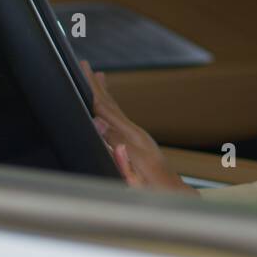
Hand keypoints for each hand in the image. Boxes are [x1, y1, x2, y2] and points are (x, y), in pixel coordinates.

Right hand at [82, 59, 197, 195]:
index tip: (83, 71)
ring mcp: (136, 136)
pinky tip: (106, 105)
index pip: (106, 108)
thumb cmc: (153, 188)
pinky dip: (111, 106)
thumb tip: (99, 125)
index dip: (92, 90)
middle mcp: (133, 132)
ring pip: (115, 109)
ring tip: (96, 75)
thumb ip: (117, 150)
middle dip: (96, 84)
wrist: (173, 193)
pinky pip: (119, 118)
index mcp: (130, 137)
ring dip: (104, 92)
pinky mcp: (137, 142)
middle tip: (84, 63)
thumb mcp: (134, 172)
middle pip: (110, 104)